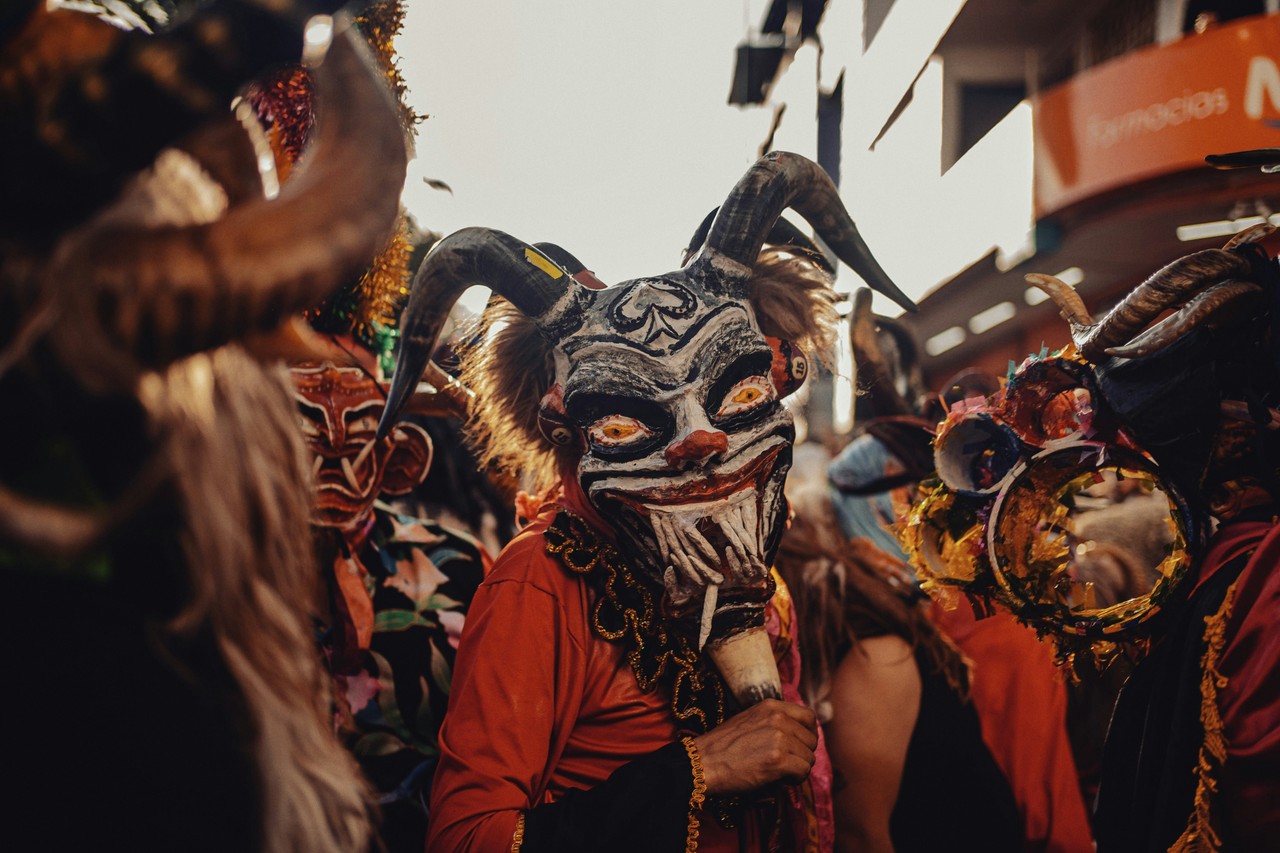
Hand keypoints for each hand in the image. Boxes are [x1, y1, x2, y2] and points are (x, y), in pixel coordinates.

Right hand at [692, 699, 817, 794]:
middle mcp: (778, 718)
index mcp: (771, 706)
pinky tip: (779, 780)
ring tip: (779, 773)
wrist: (703, 762)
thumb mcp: (750, 720)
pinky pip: (803, 771)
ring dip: (798, 769)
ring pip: (809, 758)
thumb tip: (798, 736)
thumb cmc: (722, 746)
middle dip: (802, 755)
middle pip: (812, 740)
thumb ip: (774, 722)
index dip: (808, 735)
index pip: (809, 717)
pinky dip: (795, 780)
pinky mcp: (778, 760)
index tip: (800, 747)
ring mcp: (779, 738)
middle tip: (786, 764)